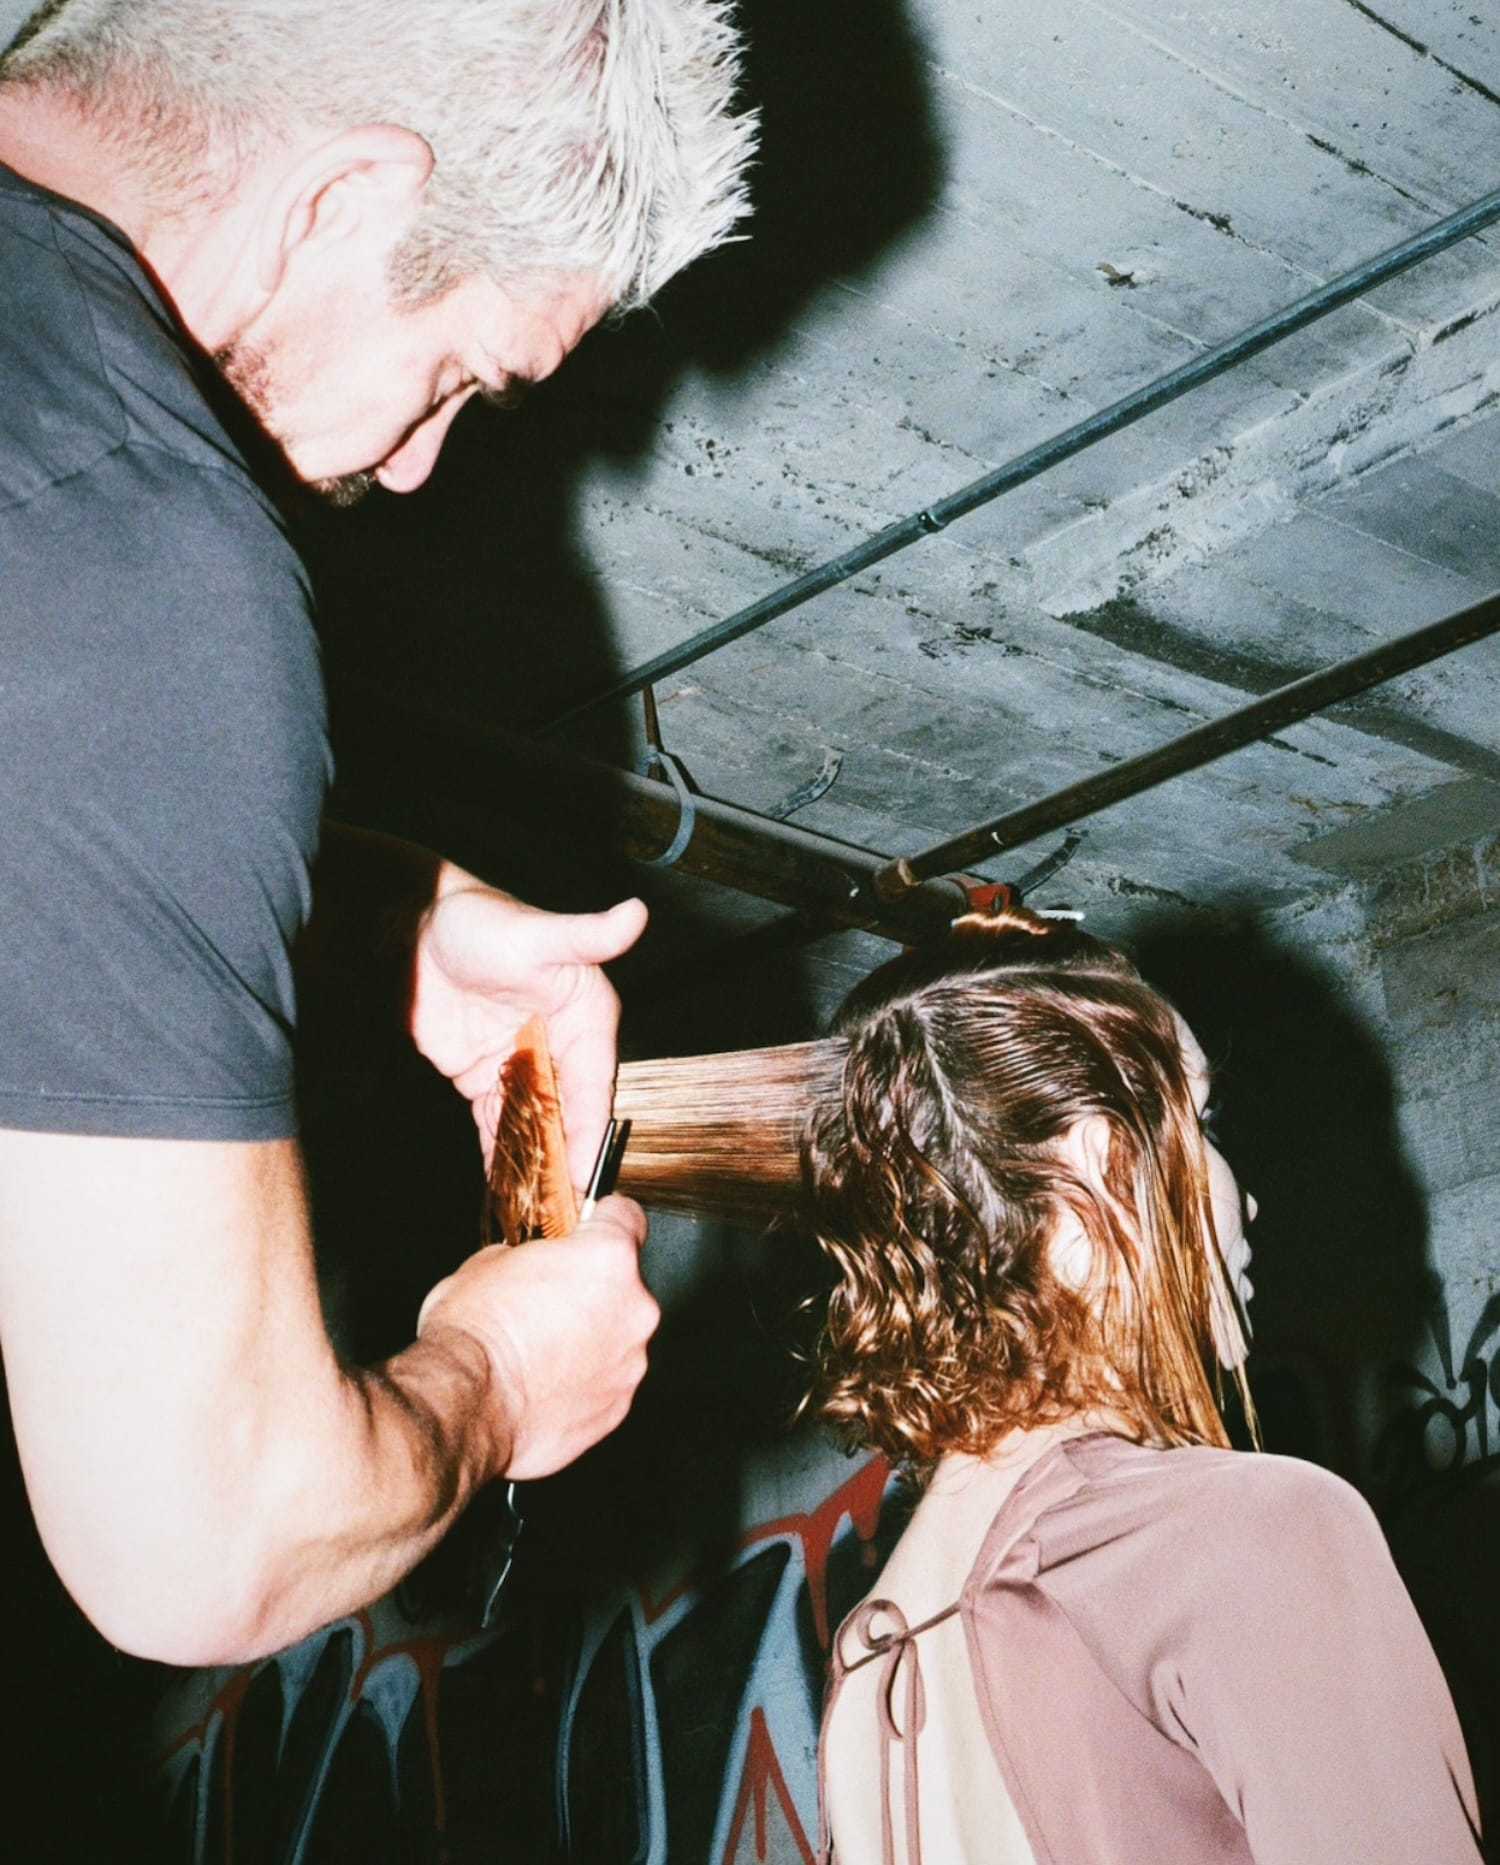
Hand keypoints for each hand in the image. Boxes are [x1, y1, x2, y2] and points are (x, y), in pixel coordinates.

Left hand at [410, 876, 647, 1185]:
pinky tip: (503, 1193)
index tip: (585, 1176)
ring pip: (535, 1127)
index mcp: (586, 1019)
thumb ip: (587, 934)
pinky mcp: (484, 1076)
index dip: (588, 1135)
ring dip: (535, 1168)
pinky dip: (501, 1158)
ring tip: (535, 1217)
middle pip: (568, 1116)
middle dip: (564, 1164)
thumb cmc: (483, 921)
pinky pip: (498, 1125)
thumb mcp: (538, 934)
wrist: (413, 927)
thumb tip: (635, 914)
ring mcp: (522, 1064)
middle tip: (559, 1215)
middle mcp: (560, 1046)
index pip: (593, 1088)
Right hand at [416, 1196, 656, 1479]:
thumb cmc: (475, 1332)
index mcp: (608, 1257)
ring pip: (618, 1335)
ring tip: (543, 1349)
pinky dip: (585, 1378)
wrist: (467, 1404)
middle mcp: (633, 1307)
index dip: (604, 1219)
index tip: (591, 1227)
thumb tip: (526, 1262)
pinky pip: (607, 1379)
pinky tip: (546, 1382)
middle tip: (549, 1300)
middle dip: (593, 1288)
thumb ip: (529, 1255)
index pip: (627, 1216)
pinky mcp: (618, 1406)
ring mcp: (630, 1361)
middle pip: (624, 1283)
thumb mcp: (489, 1261)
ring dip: (591, 1336)